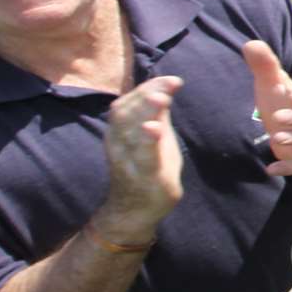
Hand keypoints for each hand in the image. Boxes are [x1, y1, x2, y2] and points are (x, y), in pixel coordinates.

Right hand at [97, 76, 184, 236]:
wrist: (133, 211)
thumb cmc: (146, 167)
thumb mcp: (154, 137)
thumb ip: (157, 114)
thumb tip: (167, 84)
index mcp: (120, 131)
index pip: (129, 103)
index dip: (149, 88)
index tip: (173, 80)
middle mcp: (118, 143)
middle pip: (125, 113)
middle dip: (145, 96)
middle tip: (167, 85)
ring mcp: (127, 161)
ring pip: (129, 133)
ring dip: (145, 113)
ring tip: (161, 100)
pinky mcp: (141, 177)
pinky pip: (141, 157)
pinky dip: (147, 142)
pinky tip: (153, 129)